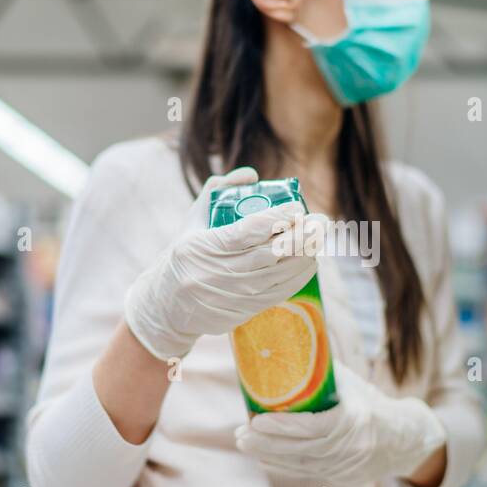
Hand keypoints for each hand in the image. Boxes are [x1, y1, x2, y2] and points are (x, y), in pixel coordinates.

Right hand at [124, 168, 322, 360]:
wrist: (166, 308)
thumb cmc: (183, 257)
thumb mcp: (192, 220)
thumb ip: (219, 191)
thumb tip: (252, 175)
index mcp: (203, 246)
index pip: (247, 231)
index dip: (276, 218)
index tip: (297, 207)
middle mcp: (218, 272)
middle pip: (270, 254)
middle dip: (301, 235)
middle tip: (321, 220)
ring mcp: (232, 295)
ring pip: (279, 275)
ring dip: (306, 255)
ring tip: (320, 237)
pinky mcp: (243, 311)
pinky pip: (278, 293)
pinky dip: (298, 277)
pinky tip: (310, 261)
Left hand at [234, 363, 445, 483]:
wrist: (404, 440)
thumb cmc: (373, 404)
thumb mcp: (353, 385)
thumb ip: (322, 372)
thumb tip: (288, 345)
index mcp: (355, 421)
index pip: (313, 428)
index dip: (283, 426)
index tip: (258, 419)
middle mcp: (350, 448)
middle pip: (301, 450)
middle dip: (267, 443)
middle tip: (241, 433)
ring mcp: (345, 467)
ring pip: (300, 464)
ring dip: (268, 454)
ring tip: (244, 441)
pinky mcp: (340, 478)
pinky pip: (306, 472)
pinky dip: (282, 465)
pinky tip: (263, 457)